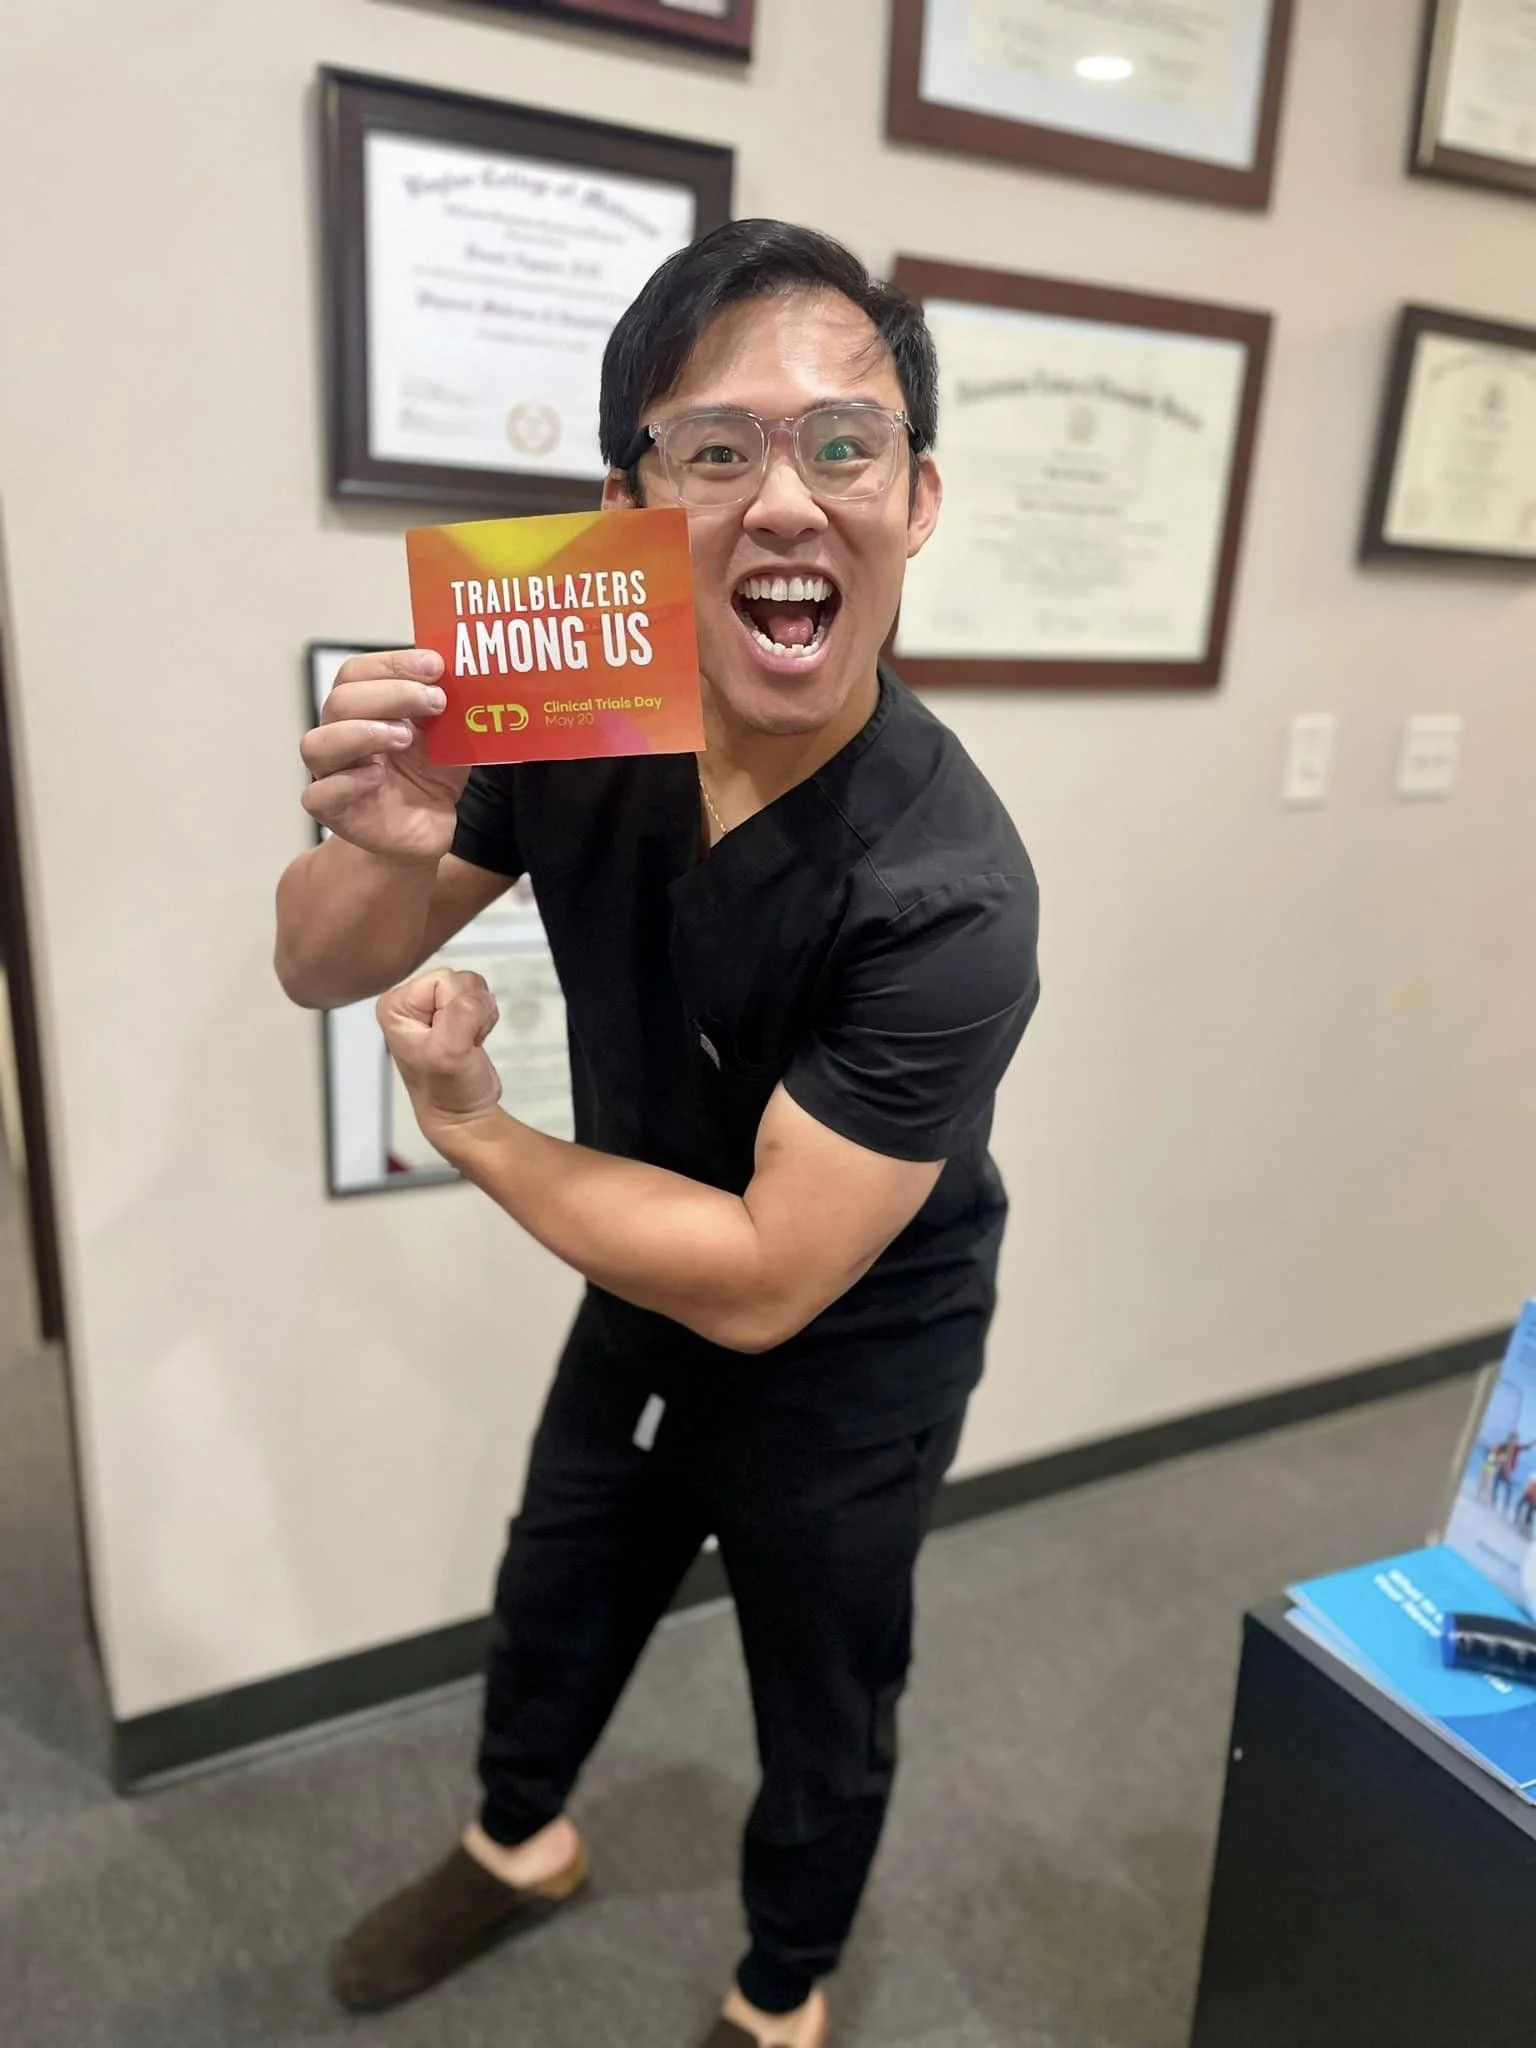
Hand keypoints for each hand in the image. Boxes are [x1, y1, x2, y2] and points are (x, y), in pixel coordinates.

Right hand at [302, 649, 465, 861]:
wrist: (430, 826)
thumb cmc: (431, 774)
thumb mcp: (448, 734)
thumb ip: (447, 706)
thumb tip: (461, 672)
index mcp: (363, 708)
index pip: (358, 673)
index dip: (392, 664)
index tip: (435, 666)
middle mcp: (341, 735)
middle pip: (340, 701)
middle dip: (391, 695)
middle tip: (435, 701)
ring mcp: (332, 774)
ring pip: (317, 744)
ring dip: (362, 733)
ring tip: (404, 738)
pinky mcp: (334, 813)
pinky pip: (318, 795)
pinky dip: (347, 782)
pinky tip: (377, 777)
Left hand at [377, 969, 503, 1132]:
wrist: (463, 1114)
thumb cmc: (448, 1089)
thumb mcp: (449, 1051)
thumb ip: (462, 1015)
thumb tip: (479, 998)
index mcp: (396, 1005)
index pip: (444, 980)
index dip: (457, 1008)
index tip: (450, 1037)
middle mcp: (410, 1001)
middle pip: (460, 981)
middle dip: (471, 1012)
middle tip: (460, 1042)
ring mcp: (432, 1007)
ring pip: (474, 988)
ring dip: (480, 1016)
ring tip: (465, 1043)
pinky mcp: (452, 1013)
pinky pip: (480, 998)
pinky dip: (484, 1020)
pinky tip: (471, 1040)